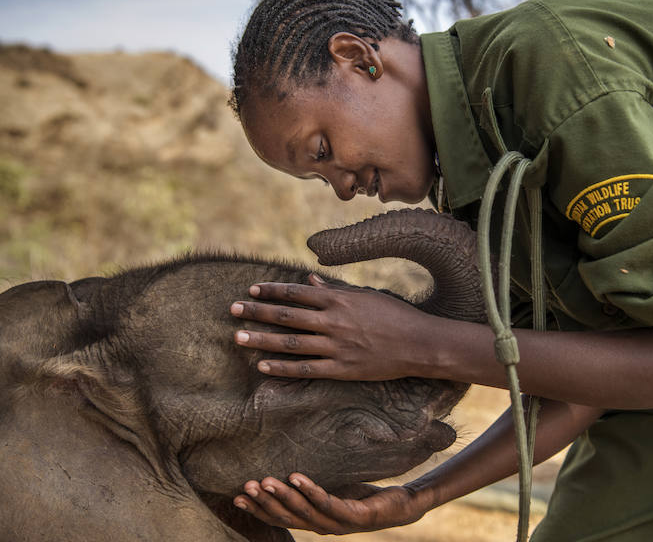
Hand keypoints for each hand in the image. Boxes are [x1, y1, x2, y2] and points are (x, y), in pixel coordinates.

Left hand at [231, 273, 438, 379]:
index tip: (252, 290)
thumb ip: (335, 291)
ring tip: (237, 336)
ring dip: (261, 339)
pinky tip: (263, 366)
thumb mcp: (366, 296)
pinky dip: (282, 368)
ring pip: (290, 342)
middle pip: (287, 316)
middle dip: (257, 312)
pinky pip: (305, 369)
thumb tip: (310, 282)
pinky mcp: (341, 369)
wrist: (420, 344)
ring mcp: (336, 347)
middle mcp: (334, 322)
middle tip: (232, 310)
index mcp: (339, 300)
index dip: (272, 291)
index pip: (297, 293)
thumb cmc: (395, 315)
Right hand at [234, 473, 429, 534]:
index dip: (259, 510)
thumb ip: (312, 486)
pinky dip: (310, 490)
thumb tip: (287, 464)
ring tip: (265, 480)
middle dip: (265, 502)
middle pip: (287, 517)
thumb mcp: (334, 488)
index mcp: (315, 522)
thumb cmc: (365, 495)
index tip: (237, 496)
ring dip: (283, 496)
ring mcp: (339, 523)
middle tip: (246, 487)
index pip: (280, 518)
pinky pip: (328, 502)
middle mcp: (323, 526)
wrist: (402, 505)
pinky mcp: (355, 516)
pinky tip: (297, 477)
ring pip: (305, 512)